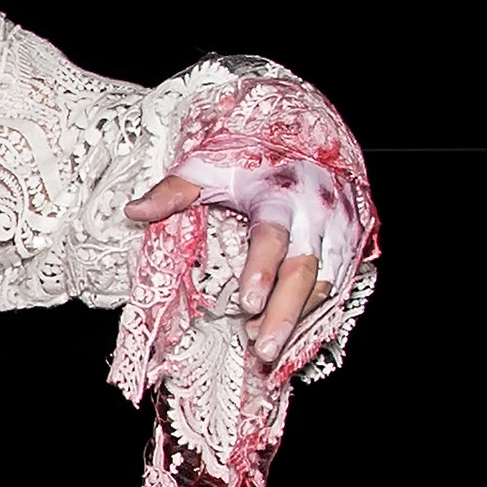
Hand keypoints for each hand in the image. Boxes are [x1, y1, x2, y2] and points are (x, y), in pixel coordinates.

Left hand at [126, 143, 367, 369]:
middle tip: (261, 346)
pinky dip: (317, 312)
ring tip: (266, 344)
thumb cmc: (256, 155)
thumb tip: (135, 211)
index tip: (246, 301)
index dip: (261, 270)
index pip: (272, 237)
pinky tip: (294, 332)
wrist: (311, 140)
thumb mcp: (210, 166)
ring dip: (298, 318)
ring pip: (325, 284)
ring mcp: (338, 232)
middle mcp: (315, 216)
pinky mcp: (352, 245)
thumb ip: (175, 191)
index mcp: (280, 195)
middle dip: (284, 313)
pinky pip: (339, 285)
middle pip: (304, 271)